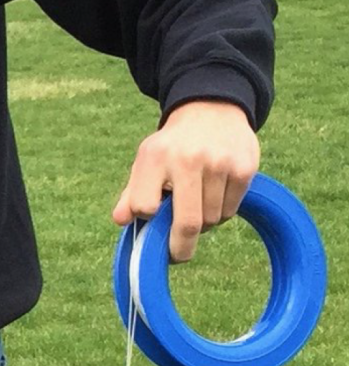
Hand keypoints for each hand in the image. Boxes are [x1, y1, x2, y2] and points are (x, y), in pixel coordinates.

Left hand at [110, 100, 259, 261]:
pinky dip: (222, 212)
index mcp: (155, 158)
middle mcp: (188, 159)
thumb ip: (131, 194)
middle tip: (178, 255)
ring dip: (204, 224)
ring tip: (197, 206)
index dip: (148, 219)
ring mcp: (219, 163)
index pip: (146, 208)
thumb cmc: (172, 147)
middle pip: (187, 223)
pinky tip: (216, 195)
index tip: (152, 221)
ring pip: (211, 220)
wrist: (211, 110)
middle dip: (181, 248)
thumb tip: (121, 221)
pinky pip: (231, 210)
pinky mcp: (244, 168)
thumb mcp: (146, 162)